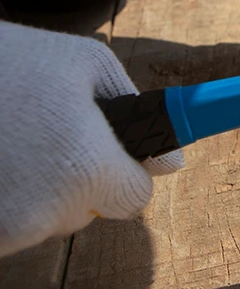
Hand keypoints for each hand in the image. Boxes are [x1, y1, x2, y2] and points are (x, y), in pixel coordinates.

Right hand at [0, 21, 183, 257]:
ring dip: (39, 189)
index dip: (125, 170)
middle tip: (44, 135)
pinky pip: (9, 225)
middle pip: (89, 212)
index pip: (135, 198)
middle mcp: (46, 213)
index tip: (107, 151)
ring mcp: (5, 230)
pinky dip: (7, 196)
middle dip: (78, 179)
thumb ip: (139, 111)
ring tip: (12, 141)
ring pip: (47, 220)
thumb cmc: (12, 58)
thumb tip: (172, 162)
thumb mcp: (86, 63)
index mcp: (85, 170)